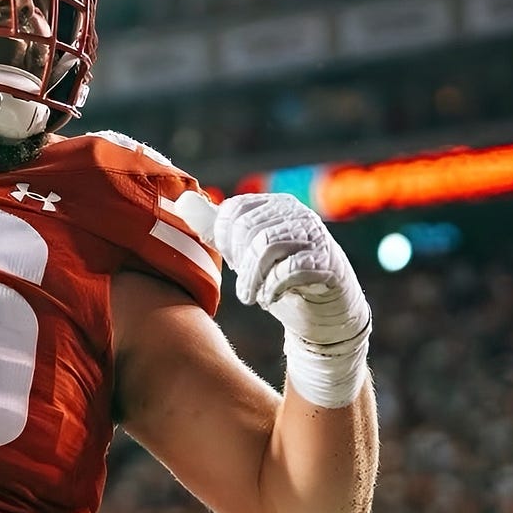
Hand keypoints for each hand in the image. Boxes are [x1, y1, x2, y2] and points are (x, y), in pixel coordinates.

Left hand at [174, 191, 370, 406]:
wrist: (323, 312)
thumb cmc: (279, 276)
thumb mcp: (243, 252)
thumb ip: (216, 228)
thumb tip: (184, 201)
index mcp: (275, 205)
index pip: (236, 209)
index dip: (224, 238)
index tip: (231, 261)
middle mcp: (298, 214)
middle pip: (250, 228)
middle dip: (239, 262)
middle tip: (243, 290)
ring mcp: (316, 236)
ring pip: (268, 245)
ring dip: (253, 277)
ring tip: (252, 296)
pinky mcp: (328, 263)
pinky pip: (292, 268)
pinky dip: (274, 287)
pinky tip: (271, 298)